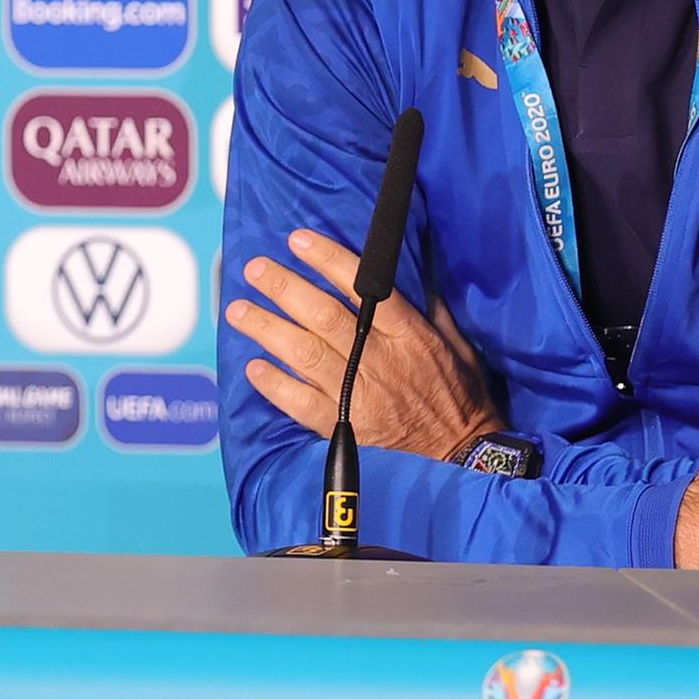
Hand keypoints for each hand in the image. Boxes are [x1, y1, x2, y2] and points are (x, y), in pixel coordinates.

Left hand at [229, 230, 503, 464]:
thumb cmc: (461, 397)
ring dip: (267, 328)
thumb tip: (413, 275)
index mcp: (408, 335)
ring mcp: (357, 394)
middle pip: (322, 316)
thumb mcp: (457, 346)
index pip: (362, 288)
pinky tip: (253, 367)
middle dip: (284, 288)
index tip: (298, 240)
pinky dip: (274, 384)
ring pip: (303, 353)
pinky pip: (300, 402)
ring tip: (238, 310)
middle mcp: (378, 360)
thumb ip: (432, 311)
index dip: (327, 260)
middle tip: (254, 269)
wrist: (461, 458)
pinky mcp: (343, 427)